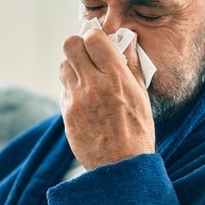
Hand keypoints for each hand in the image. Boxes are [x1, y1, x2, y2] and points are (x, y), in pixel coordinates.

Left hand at [59, 27, 154, 168]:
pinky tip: (85, 101)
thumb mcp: (141, 95)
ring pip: (63, 66)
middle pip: (70, 45)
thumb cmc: (137, 131)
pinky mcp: (66, 114)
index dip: (94, 38)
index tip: (99, 44)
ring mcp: (77, 99)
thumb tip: (126, 42)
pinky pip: (64, 90)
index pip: (93, 38)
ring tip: (86, 79)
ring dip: (73, 68)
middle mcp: (94, 84)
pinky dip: (72, 90)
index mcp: (116, 77)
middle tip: (88, 57)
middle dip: (78, 47)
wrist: (121, 166)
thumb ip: (132, 65)